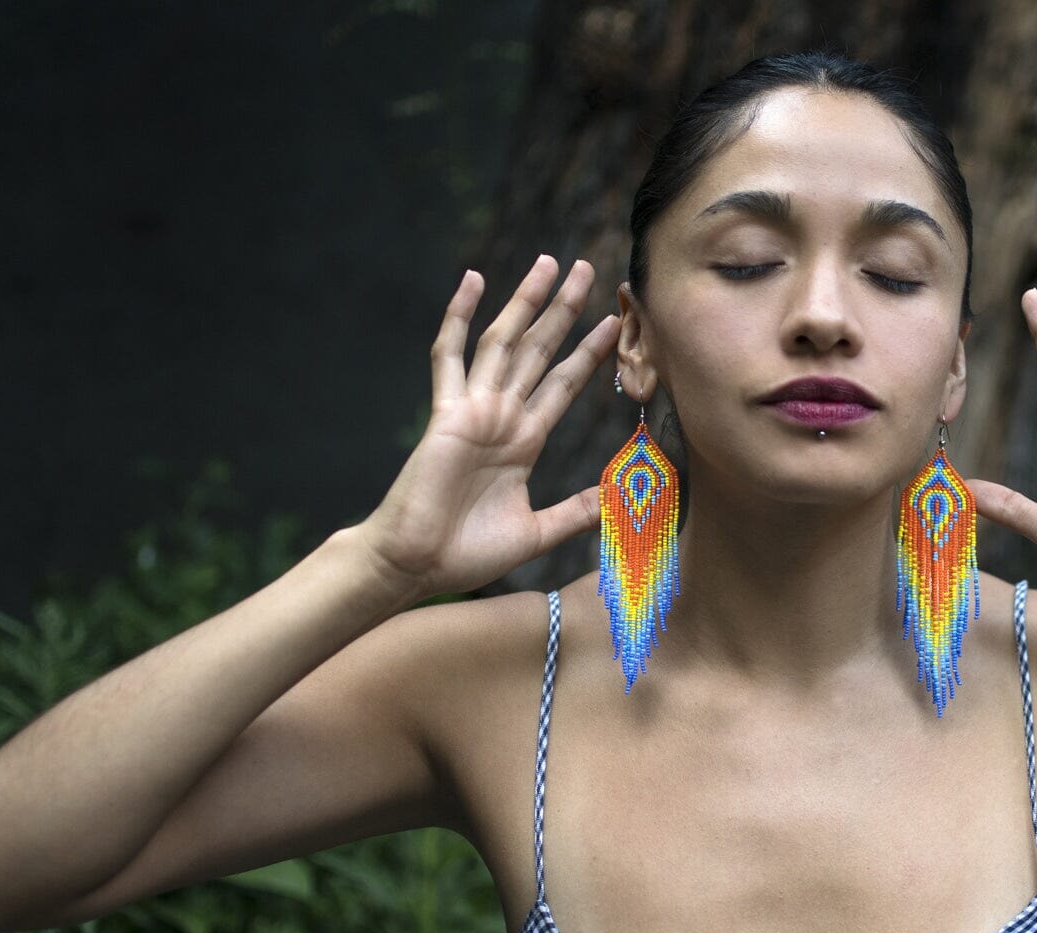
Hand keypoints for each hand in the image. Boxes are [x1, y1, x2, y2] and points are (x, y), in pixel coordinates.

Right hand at [356, 255, 616, 601]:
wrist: (417, 564)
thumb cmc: (467, 552)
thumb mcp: (538, 531)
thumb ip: (577, 512)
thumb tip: (619, 501)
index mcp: (523, 441)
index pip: (562, 384)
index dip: (588, 354)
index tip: (613, 323)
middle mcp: (502, 416)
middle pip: (539, 350)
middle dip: (564, 311)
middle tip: (587, 269)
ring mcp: (473, 410)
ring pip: (505, 342)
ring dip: (526, 302)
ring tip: (550, 264)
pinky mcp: (446, 413)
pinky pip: (450, 356)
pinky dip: (459, 317)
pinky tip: (472, 280)